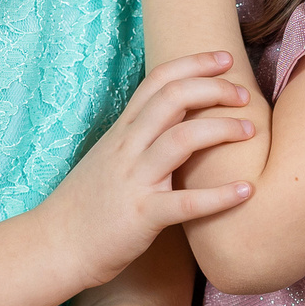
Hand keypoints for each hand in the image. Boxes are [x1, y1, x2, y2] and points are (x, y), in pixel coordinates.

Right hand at [38, 51, 258, 289]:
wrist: (53, 246)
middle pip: (172, 98)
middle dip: (213, 88)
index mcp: (121, 132)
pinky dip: (220, 196)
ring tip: (251, 131)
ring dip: (221, 129)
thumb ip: (137, 139)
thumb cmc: (85, 206)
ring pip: (181, 139)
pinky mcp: (143, 216)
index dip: (193, 63)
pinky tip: (247, 191)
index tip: (223, 59)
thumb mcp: (108, 159)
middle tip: (243, 94)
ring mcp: (135, 181)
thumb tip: (174, 124)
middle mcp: (128, 148)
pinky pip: (186, 203)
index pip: (157, 81)